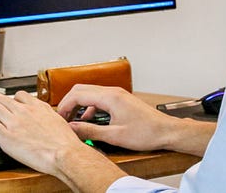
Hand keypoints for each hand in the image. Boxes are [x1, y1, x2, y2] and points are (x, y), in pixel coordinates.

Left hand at [0, 91, 123, 190]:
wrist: (64, 154)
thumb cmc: (64, 143)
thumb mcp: (57, 121)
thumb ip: (46, 116)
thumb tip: (43, 120)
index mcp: (37, 106)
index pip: (18, 94)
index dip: (11, 103)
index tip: (10, 112)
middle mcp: (24, 111)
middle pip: (0, 97)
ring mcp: (14, 122)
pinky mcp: (6, 135)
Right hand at [57, 85, 213, 155]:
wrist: (166, 131)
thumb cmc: (146, 133)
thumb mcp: (115, 136)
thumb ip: (91, 131)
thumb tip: (72, 129)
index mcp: (110, 97)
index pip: (78, 94)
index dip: (65, 106)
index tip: (59, 118)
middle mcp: (112, 91)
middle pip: (82, 89)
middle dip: (69, 103)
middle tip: (63, 118)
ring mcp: (117, 94)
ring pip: (90, 93)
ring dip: (79, 105)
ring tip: (73, 120)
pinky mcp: (120, 99)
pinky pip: (99, 98)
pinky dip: (89, 107)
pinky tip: (89, 121)